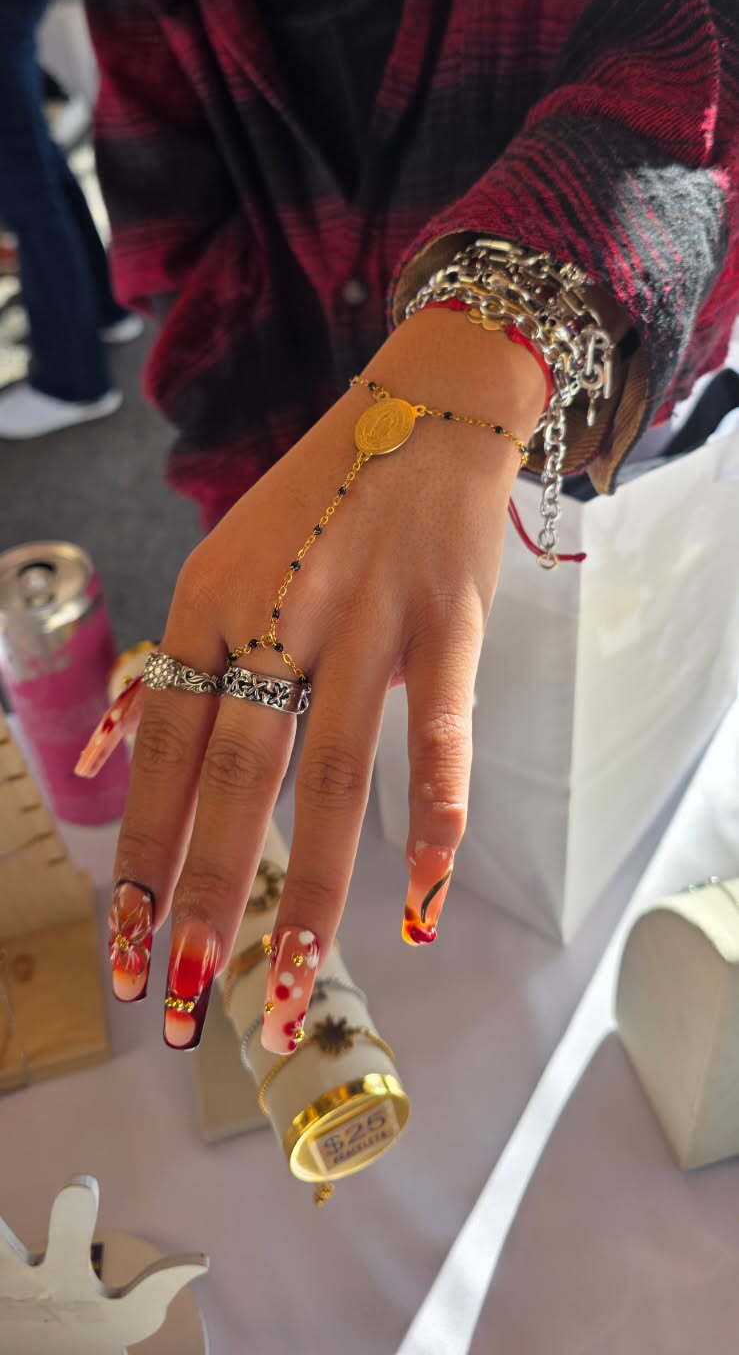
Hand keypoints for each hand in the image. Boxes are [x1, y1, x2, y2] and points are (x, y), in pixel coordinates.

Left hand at [106, 310, 545, 1051]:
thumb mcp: (227, 561)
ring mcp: (366, 621)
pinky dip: (435, 817)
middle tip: (179, 996)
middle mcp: (277, 617)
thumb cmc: (320, 501)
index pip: (163, 751)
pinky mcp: (449, 624)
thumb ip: (196, 659)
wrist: (426, 405)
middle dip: (203, 897)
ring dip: (308, 891)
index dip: (142, 853)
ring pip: (331, 776)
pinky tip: (422, 897)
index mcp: (207, 603)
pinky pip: (442, 734)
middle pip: (235, 777)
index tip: (123, 944)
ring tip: (290, 987)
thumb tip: (142, 759)